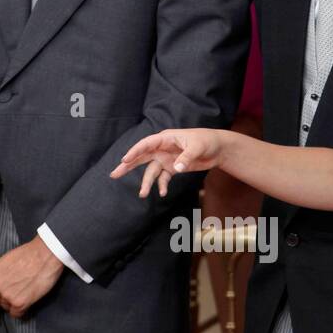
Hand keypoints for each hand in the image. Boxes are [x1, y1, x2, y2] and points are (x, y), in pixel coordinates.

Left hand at [0, 237, 63, 318]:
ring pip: (6, 307)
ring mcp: (6, 296)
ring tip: (25, 291)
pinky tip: (28, 298)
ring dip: (14, 302)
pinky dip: (23, 309)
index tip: (5, 287)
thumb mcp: (4, 260)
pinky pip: (17, 314)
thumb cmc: (28, 254)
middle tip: (17, 289)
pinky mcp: (19, 303)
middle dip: (5, 296)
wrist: (44, 254)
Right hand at [109, 128, 225, 197]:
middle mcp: (162, 149)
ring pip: (151, 171)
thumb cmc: (206, 141)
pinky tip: (161, 193)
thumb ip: (186, 158)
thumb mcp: (197, 147)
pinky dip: (161, 185)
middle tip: (114, 174)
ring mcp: (166, 159)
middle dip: (127, 165)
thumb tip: (175, 169)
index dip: (134, 151)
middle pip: (141, 157)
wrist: (218, 148)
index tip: (124, 159)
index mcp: (165, 139)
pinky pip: (163, 178)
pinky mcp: (172, 168)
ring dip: (146, 182)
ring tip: (142, 194)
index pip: (146, 144)